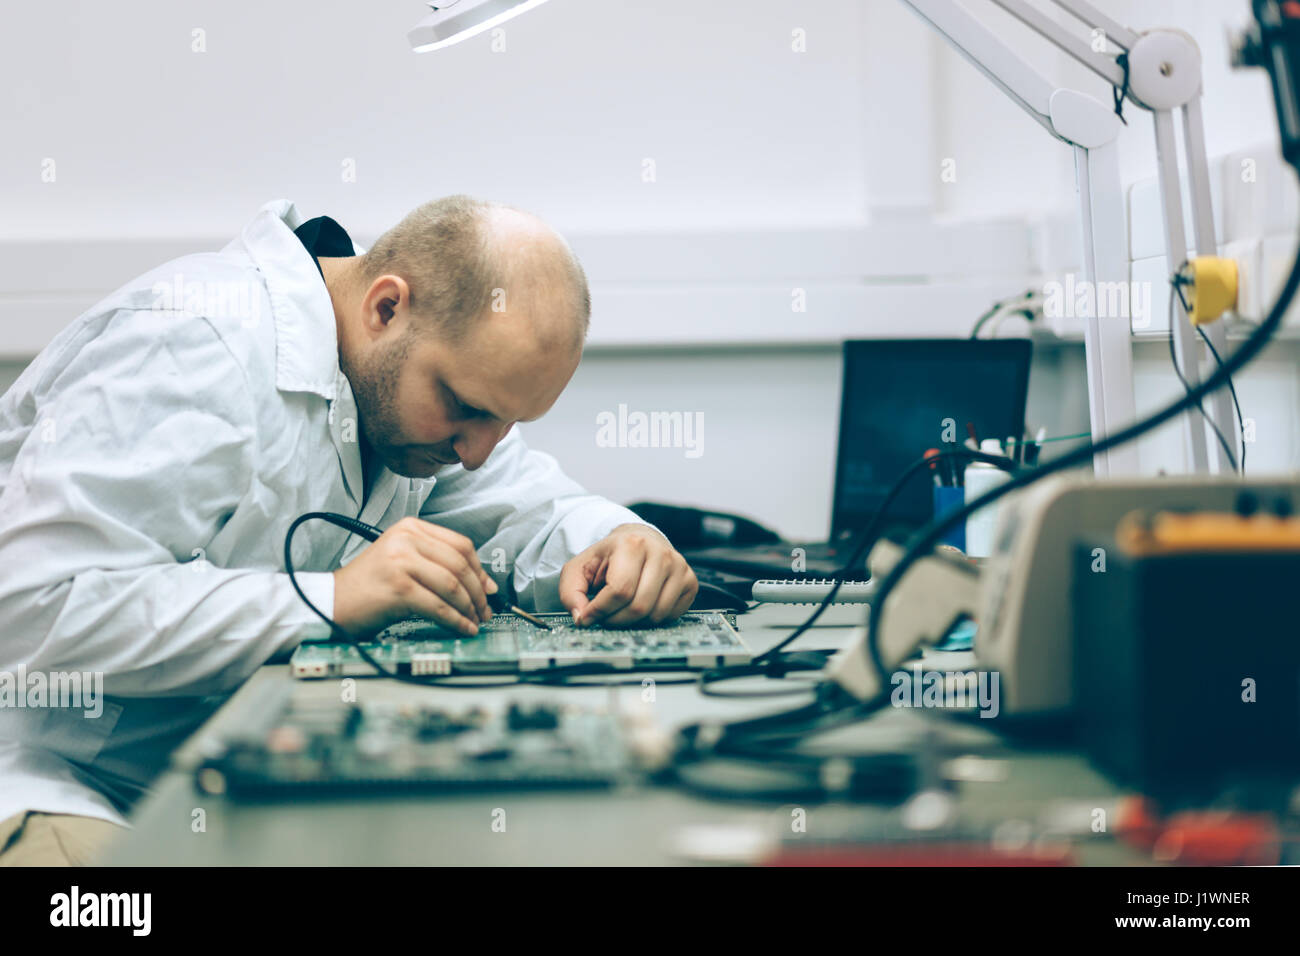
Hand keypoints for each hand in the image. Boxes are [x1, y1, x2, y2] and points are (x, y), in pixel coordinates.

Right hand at [331, 517, 497, 636]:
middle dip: (479, 592)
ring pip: (452, 586)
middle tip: (485, 609)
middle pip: (460, 565)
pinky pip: (438, 606)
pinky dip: (455, 621)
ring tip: (474, 621)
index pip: (460, 544)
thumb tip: (479, 581)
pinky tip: (462, 628)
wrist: (331, 601)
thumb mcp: (401, 559)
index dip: (480, 569)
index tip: (488, 587)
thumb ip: (435, 562)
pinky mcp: (398, 588)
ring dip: (469, 608)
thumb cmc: (368, 585)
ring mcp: (401, 562)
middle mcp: (406, 539)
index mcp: (410, 527)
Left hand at [558, 524, 697, 627]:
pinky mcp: (691, 582)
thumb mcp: (580, 568)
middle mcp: (661, 554)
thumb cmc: (609, 557)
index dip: (600, 611)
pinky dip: (653, 619)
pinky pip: (671, 615)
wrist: (639, 541)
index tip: (587, 617)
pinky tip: (643, 606)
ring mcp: (680, 568)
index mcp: (632, 544)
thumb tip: (581, 617)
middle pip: (639, 606)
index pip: (619, 591)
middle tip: (605, 617)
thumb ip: (571, 592)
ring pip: (656, 614)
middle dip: (616, 620)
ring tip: (622, 610)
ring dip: (635, 622)